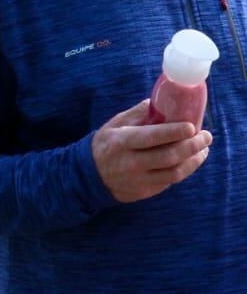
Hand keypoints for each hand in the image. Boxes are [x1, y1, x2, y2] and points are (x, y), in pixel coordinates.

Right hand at [92, 99, 211, 203]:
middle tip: (205, 136)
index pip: (152, 137)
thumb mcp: (114, 125)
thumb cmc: (105, 145)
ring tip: (202, 150)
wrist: (87, 177)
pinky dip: (184, 170)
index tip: (192, 126)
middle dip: (193, 145)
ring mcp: (138, 180)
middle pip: (169, 156)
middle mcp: (130, 163)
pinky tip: (189, 161)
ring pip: (174, 173)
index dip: (175, 131)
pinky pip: (169, 181)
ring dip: (194, 160)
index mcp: (122, 142)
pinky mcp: (144, 191)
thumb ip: (138, 114)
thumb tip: (163, 102)